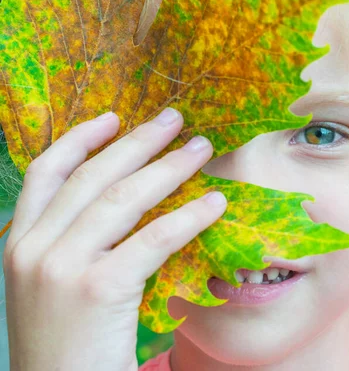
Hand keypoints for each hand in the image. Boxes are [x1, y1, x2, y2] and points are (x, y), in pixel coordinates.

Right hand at [2, 107, 226, 370]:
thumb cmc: (67, 345)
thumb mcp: (54, 287)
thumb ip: (76, 244)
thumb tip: (132, 203)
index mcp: (20, 243)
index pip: (46, 173)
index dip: (81, 138)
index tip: (115, 117)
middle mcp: (33, 248)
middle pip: (92, 176)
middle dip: (137, 142)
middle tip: (175, 120)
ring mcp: (61, 267)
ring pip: (123, 198)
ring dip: (168, 168)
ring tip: (201, 150)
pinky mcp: (97, 290)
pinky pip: (153, 239)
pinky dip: (187, 216)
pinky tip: (213, 204)